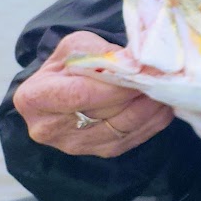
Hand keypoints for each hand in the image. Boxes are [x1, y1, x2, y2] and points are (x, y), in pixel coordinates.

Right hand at [14, 31, 172, 156]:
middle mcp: (49, 128)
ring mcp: (75, 146)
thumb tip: (133, 63)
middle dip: (139, 92)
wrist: (63, 90)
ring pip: (125, 127)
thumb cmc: (67, 66)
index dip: (116, 85)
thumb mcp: (76, 47)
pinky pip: (136, 138)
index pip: (81, 95)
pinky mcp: (100, 152)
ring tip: (166, 86)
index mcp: (34, 98)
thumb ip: (100, 53)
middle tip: (164, 76)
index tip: (142, 72)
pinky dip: (154, 119)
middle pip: (106, 113)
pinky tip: (162, 102)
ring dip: (152, 107)